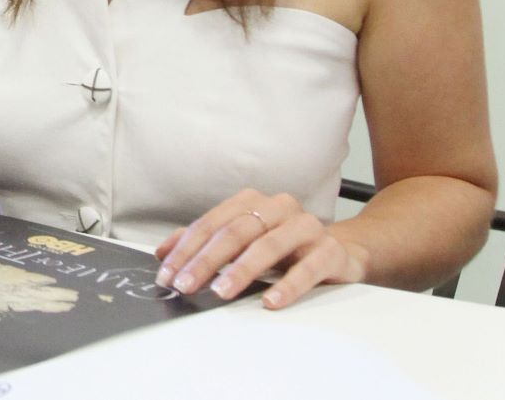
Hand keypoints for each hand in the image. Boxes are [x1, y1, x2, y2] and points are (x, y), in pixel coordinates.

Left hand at [154, 189, 369, 308]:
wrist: (341, 250)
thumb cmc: (284, 245)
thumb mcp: (243, 240)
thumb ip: (205, 243)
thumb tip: (163, 252)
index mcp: (251, 202)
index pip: (211, 224)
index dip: (186, 249)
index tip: (168, 273)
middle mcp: (277, 208)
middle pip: (235, 233)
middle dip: (206, 260)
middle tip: (187, 284)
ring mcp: (305, 227)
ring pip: (267, 246)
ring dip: (241, 271)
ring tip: (221, 292)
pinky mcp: (330, 251)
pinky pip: (307, 269)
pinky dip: (287, 286)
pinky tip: (271, 302)